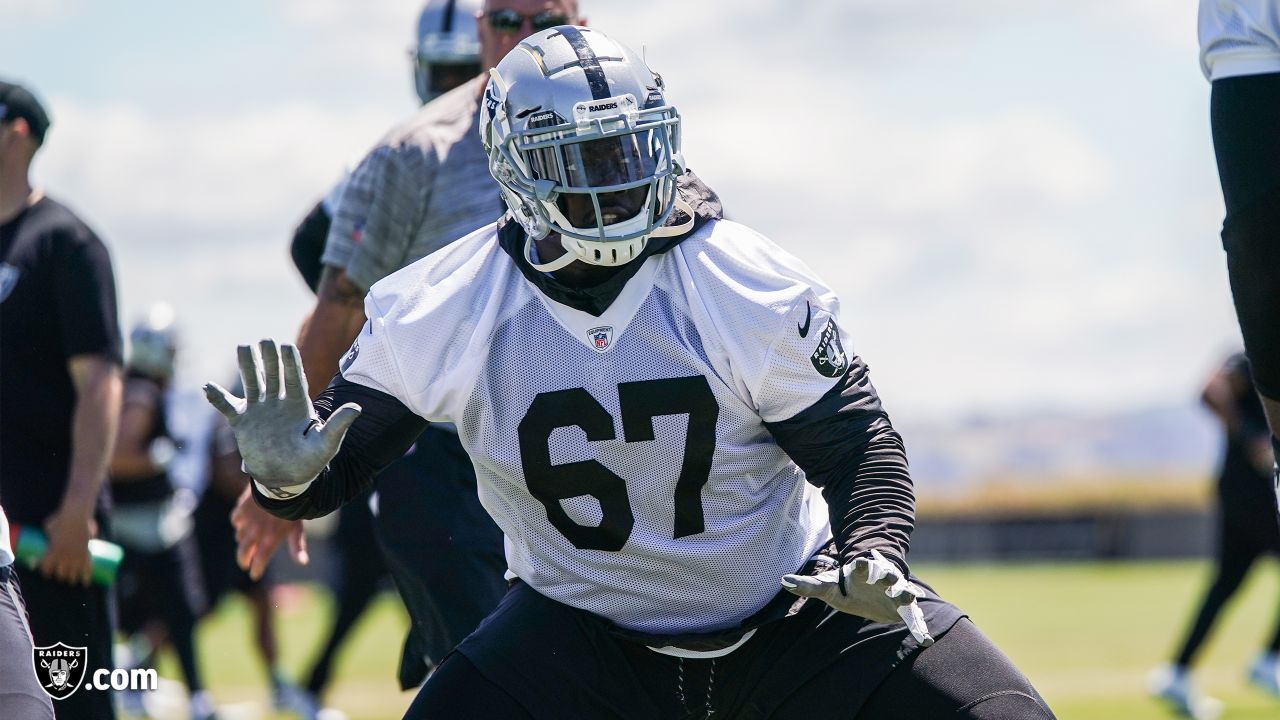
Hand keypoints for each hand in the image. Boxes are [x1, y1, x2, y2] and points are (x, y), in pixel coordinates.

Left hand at [41, 506, 96, 585]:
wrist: (76, 514)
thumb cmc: (61, 518)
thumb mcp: (49, 525)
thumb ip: (50, 531)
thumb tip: (51, 532)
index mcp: (52, 550)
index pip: (46, 567)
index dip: (45, 572)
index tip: (46, 574)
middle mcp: (63, 555)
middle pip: (60, 572)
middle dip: (60, 576)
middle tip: (61, 577)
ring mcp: (75, 555)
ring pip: (73, 573)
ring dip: (72, 579)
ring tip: (72, 582)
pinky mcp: (86, 552)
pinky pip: (87, 568)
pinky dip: (86, 577)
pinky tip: (85, 584)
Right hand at [204, 340, 360, 489]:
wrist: (287, 478)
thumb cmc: (310, 461)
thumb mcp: (327, 445)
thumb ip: (338, 426)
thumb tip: (357, 408)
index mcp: (298, 404)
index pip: (294, 378)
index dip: (291, 362)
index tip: (287, 346)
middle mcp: (278, 401)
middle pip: (273, 374)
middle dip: (269, 357)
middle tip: (264, 340)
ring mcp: (259, 410)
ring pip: (251, 382)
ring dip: (247, 366)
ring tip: (242, 346)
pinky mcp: (243, 422)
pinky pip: (228, 406)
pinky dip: (217, 398)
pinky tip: (207, 387)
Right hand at [230, 487, 307, 579]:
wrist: (280, 485)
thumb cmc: (292, 507)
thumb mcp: (297, 528)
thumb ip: (297, 546)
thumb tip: (302, 563)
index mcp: (269, 540)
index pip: (259, 561)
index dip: (256, 570)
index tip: (255, 575)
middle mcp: (255, 534)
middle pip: (244, 552)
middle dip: (243, 560)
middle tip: (245, 564)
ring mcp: (247, 522)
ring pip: (239, 537)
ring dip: (242, 542)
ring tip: (246, 544)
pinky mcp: (241, 509)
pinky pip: (236, 520)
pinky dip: (238, 524)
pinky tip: (242, 524)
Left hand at [782, 549, 933, 646]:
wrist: (871, 590)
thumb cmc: (846, 587)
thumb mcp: (828, 587)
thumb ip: (808, 586)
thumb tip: (783, 581)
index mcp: (862, 572)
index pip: (862, 565)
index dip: (862, 564)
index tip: (860, 562)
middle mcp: (882, 579)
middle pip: (887, 575)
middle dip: (889, 577)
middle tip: (891, 580)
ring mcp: (895, 593)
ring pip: (903, 592)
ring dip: (907, 595)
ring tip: (910, 599)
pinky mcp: (904, 609)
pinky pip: (914, 620)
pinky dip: (920, 630)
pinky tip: (926, 641)